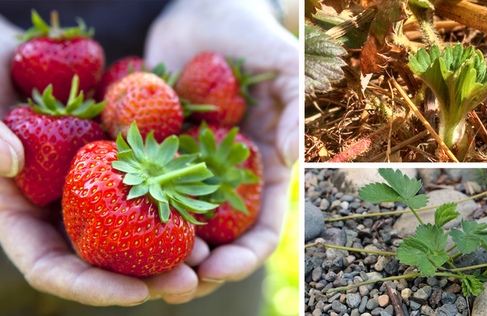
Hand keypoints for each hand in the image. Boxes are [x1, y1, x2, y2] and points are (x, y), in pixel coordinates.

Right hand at [0, 175, 217, 304]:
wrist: (29, 56)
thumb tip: (9, 163)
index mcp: (22, 215)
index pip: (52, 268)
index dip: (92, 287)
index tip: (136, 294)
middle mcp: (62, 210)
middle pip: (103, 261)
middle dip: (145, 278)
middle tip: (187, 281)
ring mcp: (95, 189)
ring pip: (133, 232)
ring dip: (169, 249)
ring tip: (207, 256)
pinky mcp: (122, 165)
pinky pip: (150, 189)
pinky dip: (176, 203)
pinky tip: (207, 211)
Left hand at [144, 0, 298, 302]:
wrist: (201, 13)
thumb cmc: (251, 34)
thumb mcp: (284, 63)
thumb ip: (295, 107)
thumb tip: (293, 157)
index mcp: (264, 170)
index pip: (262, 229)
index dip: (245, 256)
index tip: (217, 270)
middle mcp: (226, 178)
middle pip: (216, 241)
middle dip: (197, 268)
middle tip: (169, 283)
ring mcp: (187, 168)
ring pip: (173, 225)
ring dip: (155, 252)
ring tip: (131, 265)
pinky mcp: (152, 151)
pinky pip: (137, 186)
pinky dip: (123, 208)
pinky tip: (102, 219)